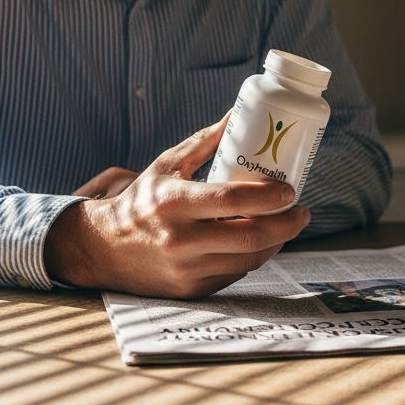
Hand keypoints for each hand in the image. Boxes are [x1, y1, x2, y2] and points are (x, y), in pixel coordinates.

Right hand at [44, 113, 309, 297]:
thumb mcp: (167, 165)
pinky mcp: (190, 290)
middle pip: (250, 237)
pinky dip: (252, 258)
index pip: (232, 201)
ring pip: (248, 260)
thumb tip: (238, 114)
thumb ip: (205, 142)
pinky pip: (234, 275)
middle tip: (302, 212)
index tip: (291, 190)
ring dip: (275, 243)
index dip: (269, 198)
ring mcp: (186, 269)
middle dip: (286, 225)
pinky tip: (261, 243)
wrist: (102, 249)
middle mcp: (180, 239)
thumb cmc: (140, 201)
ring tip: (286, 225)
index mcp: (174, 202)